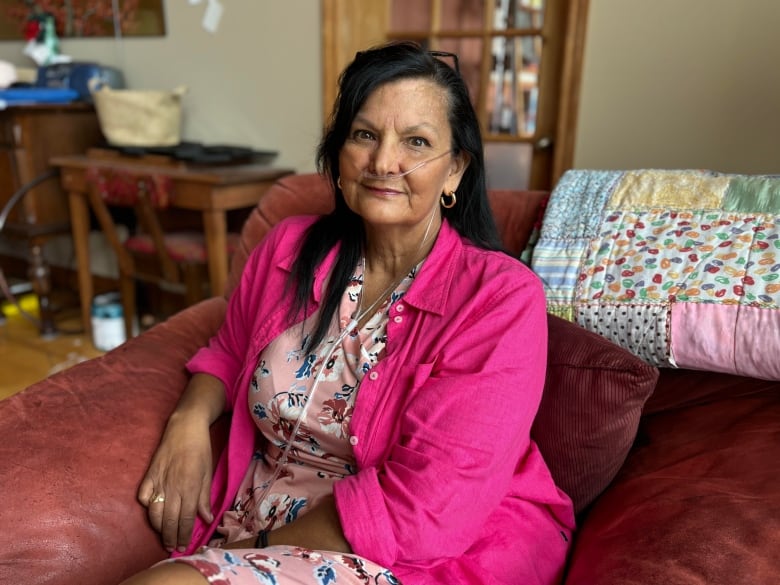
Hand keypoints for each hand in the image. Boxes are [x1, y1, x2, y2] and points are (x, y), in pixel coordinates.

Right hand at [137, 412, 214, 551]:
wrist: (185, 427)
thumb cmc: (201, 449)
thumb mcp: (208, 473)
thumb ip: (205, 497)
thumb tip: (206, 518)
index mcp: (190, 488)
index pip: (185, 519)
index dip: (183, 535)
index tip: (182, 546)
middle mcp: (173, 487)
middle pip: (169, 520)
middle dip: (170, 537)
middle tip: (171, 546)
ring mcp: (159, 481)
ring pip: (154, 512)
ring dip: (158, 527)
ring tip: (163, 535)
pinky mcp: (149, 474)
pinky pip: (144, 496)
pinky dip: (147, 506)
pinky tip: (152, 510)